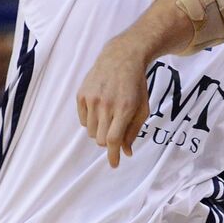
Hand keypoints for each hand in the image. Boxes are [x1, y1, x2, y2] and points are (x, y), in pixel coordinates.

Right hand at [77, 35, 150, 168]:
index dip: (113, 155)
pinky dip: (91, 121)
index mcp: (124, 108)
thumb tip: (125, 152)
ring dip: (100, 131)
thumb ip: (133, 131)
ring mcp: (91, 98)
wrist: (121, 58)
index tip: (114, 164)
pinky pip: (83, 120)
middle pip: (101, 139)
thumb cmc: (136, 85)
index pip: (114, 140)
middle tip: (116, 131)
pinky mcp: (81, 94)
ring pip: (91, 132)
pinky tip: (100, 109)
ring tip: (109, 117)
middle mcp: (106, 104)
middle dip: (109, 142)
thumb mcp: (142, 108)